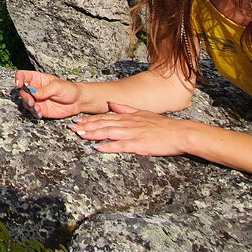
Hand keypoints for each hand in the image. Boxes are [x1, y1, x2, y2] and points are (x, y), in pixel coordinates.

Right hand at [15, 70, 82, 119]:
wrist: (78, 102)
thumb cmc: (69, 89)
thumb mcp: (57, 87)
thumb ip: (44, 90)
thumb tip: (31, 91)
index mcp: (38, 79)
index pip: (23, 75)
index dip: (18, 79)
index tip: (19, 85)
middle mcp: (35, 89)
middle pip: (22, 91)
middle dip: (25, 97)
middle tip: (31, 102)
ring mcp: (37, 99)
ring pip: (25, 102)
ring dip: (29, 106)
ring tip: (37, 109)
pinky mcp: (41, 109)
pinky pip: (32, 111)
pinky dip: (34, 113)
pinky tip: (39, 114)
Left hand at [69, 101, 195, 155]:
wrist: (179, 133)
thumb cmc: (162, 125)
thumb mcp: (142, 113)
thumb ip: (125, 108)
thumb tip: (111, 103)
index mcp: (128, 116)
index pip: (104, 117)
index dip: (89, 119)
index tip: (77, 120)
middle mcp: (128, 123)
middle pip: (103, 124)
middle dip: (86, 126)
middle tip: (71, 127)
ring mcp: (132, 134)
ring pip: (108, 132)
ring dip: (93, 134)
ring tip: (80, 135)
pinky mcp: (138, 145)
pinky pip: (121, 145)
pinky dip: (108, 146)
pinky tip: (98, 148)